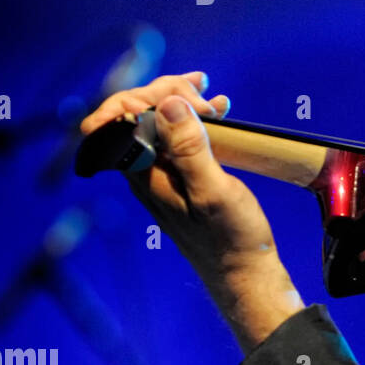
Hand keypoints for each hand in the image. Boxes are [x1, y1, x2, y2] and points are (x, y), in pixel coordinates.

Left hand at [79, 72, 304, 350]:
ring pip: (159, 125)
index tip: (187, 95)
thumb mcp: (213, 190)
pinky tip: (220, 115)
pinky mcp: (182, 179)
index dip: (148, 95)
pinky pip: (178, 139)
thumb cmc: (230, 238)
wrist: (244, 272)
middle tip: (205, 92)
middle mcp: (146, 172)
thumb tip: (168, 105)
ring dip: (181, 103)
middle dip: (167, 93)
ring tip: (213, 97)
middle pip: (137, 116)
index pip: (119, 118)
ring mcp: (163, 175)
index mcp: (144, 174)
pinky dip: (195, 121)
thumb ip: (189, 148)